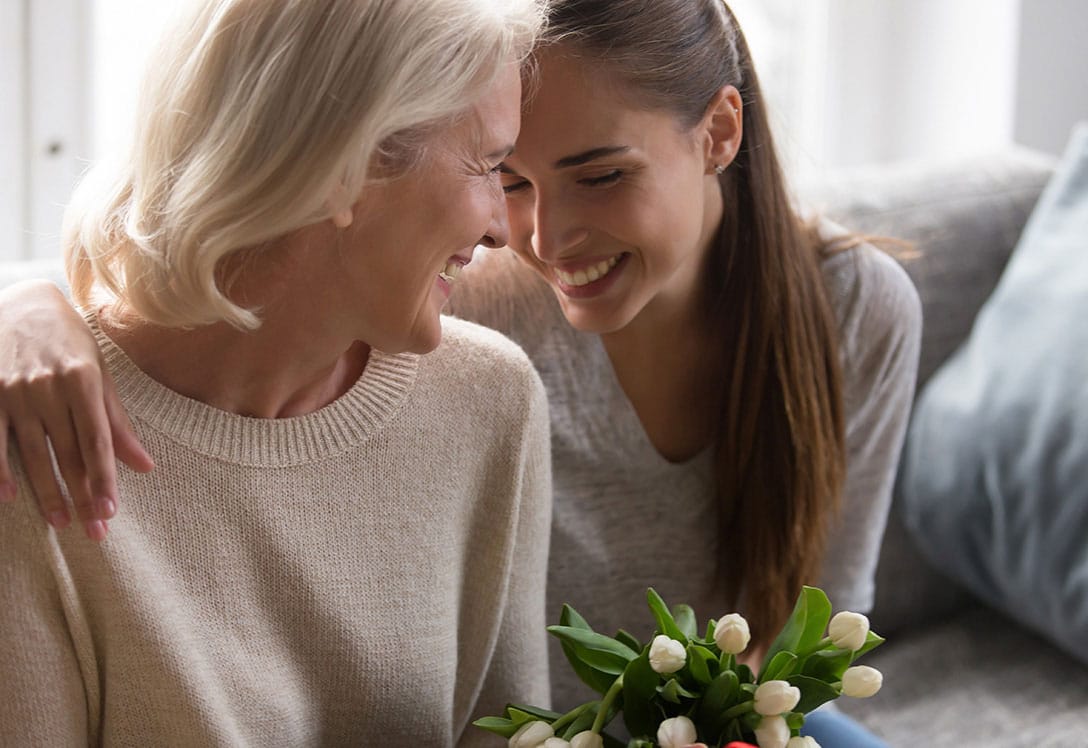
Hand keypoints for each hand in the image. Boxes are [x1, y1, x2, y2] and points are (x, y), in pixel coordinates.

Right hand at [0, 280, 153, 538]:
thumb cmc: (71, 342)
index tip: (110, 511)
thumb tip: (146, 466)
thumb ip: (118, 422)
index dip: (103, 478)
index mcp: (83, 380)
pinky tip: (10, 497)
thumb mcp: (100, 375)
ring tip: (61, 521)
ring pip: (32, 452)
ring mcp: (14, 391)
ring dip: (46, 491)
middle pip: (67, 453)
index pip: (96, 441)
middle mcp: (48, 387)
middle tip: (93, 530)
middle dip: (81, 494)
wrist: (22, 302)